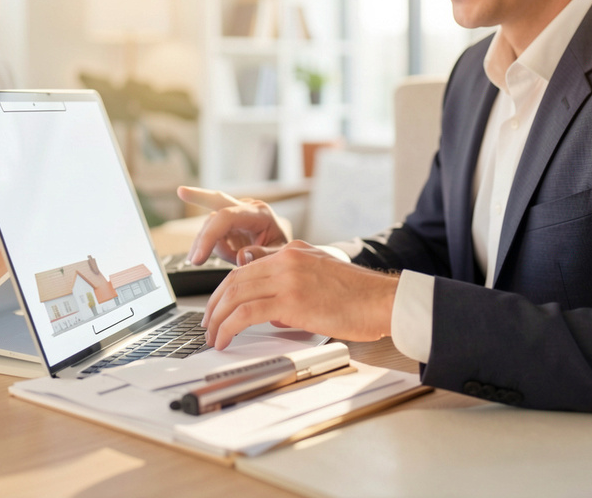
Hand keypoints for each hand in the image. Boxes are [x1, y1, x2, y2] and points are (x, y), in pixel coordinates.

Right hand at [177, 186, 289, 265]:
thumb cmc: (284, 253)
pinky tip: (207, 256)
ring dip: (206, 244)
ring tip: (222, 261)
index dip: (210, 236)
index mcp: (260, 213)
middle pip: (218, 199)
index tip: (198, 258)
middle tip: (182, 193)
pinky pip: (211, 233)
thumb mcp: (279, 257)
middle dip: (198, 195)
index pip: (227, 217)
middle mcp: (247, 209)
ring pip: (210, 223)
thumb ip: (261, 255)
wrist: (285, 254)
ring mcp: (237, 215)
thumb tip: (241, 256)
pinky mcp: (230, 224)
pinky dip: (207, 246)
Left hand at [202, 240, 398, 348]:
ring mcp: (287, 277)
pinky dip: (229, 327)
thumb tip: (271, 310)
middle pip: (234, 279)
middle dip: (214, 305)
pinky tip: (225, 340)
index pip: (246, 267)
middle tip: (208, 324)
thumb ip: (293, 284)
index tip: (218, 307)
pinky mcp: (291, 300)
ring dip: (218, 319)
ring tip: (213, 337)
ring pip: (235, 294)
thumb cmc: (360, 296)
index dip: (225, 289)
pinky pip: (247, 313)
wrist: (383, 301)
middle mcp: (286, 258)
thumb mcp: (321, 277)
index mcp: (293, 251)